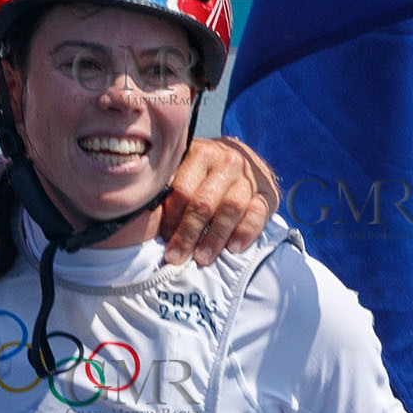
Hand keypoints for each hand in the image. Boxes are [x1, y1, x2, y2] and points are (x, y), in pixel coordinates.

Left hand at [161, 136, 278, 265]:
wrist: (242, 157)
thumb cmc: (203, 170)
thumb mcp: (186, 167)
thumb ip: (170, 184)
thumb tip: (144, 213)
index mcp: (200, 154)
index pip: (182, 189)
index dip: (171, 217)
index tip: (162, 238)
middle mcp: (227, 161)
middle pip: (204, 202)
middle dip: (188, 233)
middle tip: (176, 257)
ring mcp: (249, 177)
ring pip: (231, 207)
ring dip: (215, 237)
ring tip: (202, 258)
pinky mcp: (268, 193)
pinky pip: (258, 213)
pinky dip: (246, 231)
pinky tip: (233, 248)